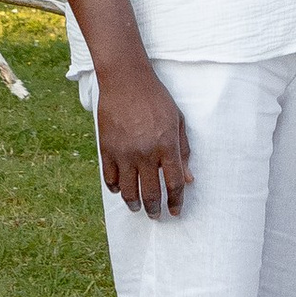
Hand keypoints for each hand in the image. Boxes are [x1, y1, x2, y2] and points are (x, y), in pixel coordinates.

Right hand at [59, 0, 192, 217]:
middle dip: (155, 209)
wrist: (126, 80)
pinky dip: (115, 188)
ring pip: (128, 191)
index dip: (176, 202)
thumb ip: (183, 151)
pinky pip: (110, 178)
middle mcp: (146, 154)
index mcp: (167, 146)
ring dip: (134, 204)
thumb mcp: (177, 121)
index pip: (174, 184)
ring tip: (138, 207)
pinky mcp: (107, 149)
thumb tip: (188, 178)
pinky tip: (120, 190)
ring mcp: (124, 153)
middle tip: (156, 216)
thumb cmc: (156, 99)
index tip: (175, 212)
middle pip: (151, 193)